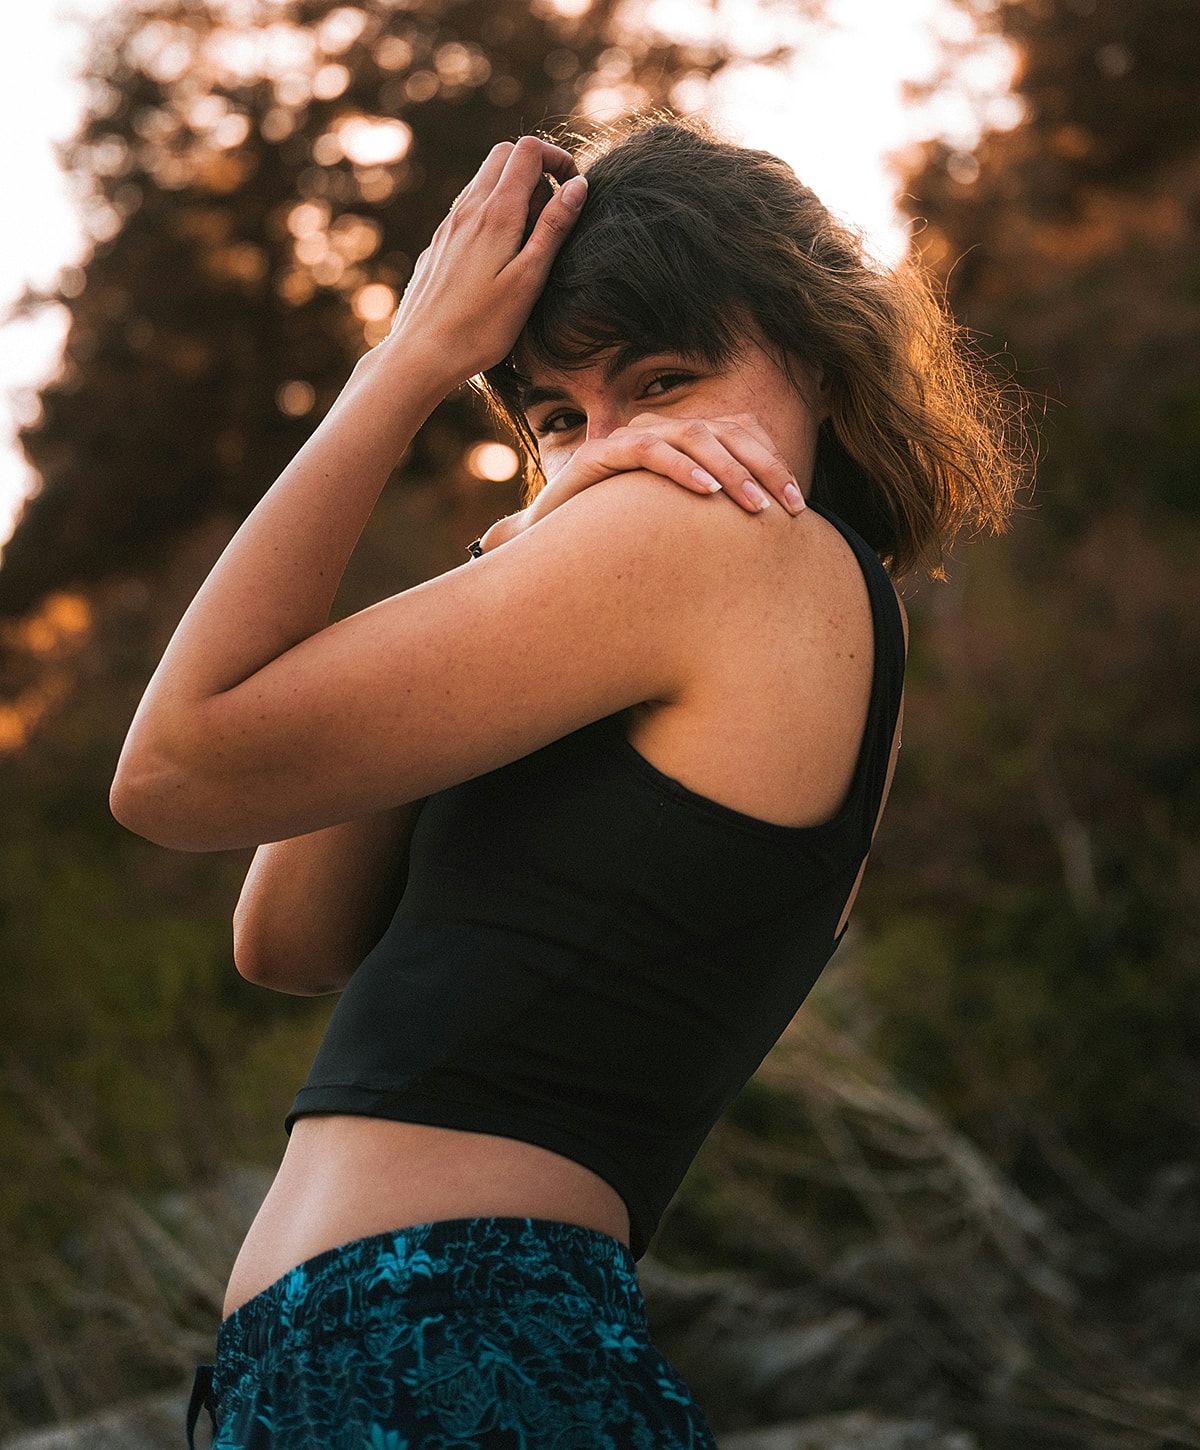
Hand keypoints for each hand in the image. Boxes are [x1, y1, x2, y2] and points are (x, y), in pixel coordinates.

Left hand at [384, 136, 585, 387]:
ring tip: (525, 243)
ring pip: (483, 182)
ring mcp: (448, 226)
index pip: (527, 150)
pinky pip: (467, 211)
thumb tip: (577, 186)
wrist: (422, 354)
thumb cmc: (481, 327)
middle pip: (502, 156)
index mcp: (495, 213)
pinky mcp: (438, 246)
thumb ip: (553, 228)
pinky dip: (491, 215)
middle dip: (535, 171)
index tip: (573, 191)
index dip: (556, 159)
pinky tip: (497, 260)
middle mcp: (467, 210)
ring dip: (512, 194)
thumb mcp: (529, 279)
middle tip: (549, 216)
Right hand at [476, 411, 804, 552]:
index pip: (740, 435)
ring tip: (753, 505)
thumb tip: (780, 538)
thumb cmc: (624, 548)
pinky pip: (646, 449)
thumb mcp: (684, 534)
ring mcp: (628, 439)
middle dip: (762, 468)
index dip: (773, 463)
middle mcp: (659, 433)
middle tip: (786, 508)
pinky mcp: (600, 456)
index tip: (798, 507)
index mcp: (683, 445)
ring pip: (691, 436)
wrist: (554, 556)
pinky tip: (705, 492)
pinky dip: (679, 467)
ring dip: (728, 469)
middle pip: (724, 432)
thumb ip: (720, 524)